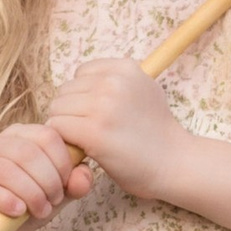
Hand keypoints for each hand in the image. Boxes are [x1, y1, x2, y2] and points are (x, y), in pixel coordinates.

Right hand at [0, 118, 91, 229]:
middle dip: (49, 181)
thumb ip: (76, 183)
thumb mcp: (59, 193)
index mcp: (21, 135)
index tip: (66, 185)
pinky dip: (7, 202)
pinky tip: (18, 212)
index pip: (47, 136)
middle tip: (54, 201)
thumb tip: (82, 176)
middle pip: (29, 153)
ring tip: (41, 211)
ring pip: (9, 171)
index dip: (63, 162)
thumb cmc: (31, 205)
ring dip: (32, 194)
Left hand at [41, 57, 188, 204]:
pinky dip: (65, 141)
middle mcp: (113, 82)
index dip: (84, 96)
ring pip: (57, 109)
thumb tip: (80, 83)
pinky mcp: (93, 132)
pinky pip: (57, 128)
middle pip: (65, 91)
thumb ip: (117, 81)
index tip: (99, 114)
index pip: (80, 74)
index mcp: (125, 67)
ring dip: (66, 127)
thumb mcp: (145, 89)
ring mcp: (103, 106)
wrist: (174, 163)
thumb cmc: (156, 132)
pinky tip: (83, 150)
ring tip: (88, 141)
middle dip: (72, 112)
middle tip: (91, 131)